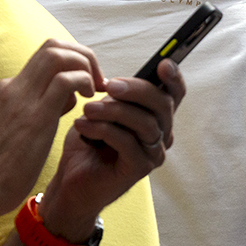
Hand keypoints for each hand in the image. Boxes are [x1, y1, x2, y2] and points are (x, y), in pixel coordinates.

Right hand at [0, 39, 106, 218]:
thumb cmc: (10, 163)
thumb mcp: (25, 126)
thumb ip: (45, 105)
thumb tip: (70, 96)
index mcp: (9, 88)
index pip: (45, 57)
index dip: (74, 63)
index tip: (89, 84)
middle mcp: (13, 86)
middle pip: (53, 47)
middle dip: (84, 56)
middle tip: (99, 82)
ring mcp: (22, 97)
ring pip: (58, 55)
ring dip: (86, 67)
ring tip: (96, 91)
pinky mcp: (35, 115)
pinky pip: (67, 81)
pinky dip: (86, 84)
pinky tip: (90, 103)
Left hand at [38, 58, 184, 243]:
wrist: (71, 182)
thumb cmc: (88, 144)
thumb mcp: (101, 112)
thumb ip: (116, 98)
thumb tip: (115, 82)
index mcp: (156, 117)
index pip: (174, 95)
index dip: (173, 78)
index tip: (163, 63)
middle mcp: (162, 135)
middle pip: (163, 104)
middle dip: (136, 90)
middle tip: (109, 86)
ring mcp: (154, 153)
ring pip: (145, 123)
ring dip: (113, 111)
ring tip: (87, 109)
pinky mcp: (140, 168)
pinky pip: (128, 142)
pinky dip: (103, 130)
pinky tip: (82, 127)